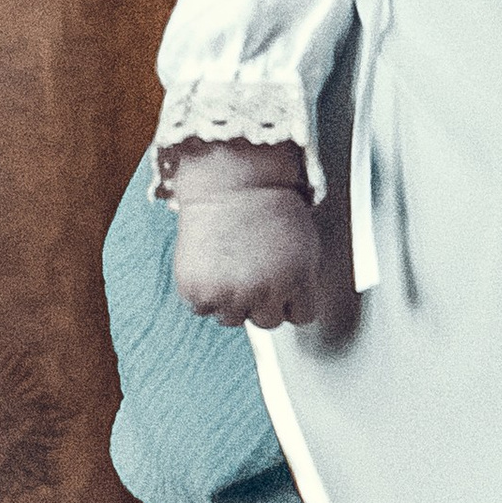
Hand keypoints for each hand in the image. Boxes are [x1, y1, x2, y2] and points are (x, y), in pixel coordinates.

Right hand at [170, 147, 323, 327]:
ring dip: (230, 299)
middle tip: (253, 269)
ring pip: (232, 318)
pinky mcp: (197, 291)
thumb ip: (302, 279)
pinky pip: (202, 308)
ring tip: (230, 263)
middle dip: (262, 301)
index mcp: (298, 279)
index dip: (292, 298)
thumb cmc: (267, 203)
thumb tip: (295, 305)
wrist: (228, 180)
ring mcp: (228, 293)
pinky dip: (203, 291)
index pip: (302, 317)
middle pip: (267, 322)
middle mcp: (264, 291)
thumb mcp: (305, 241)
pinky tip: (211, 264)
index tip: (283, 282)